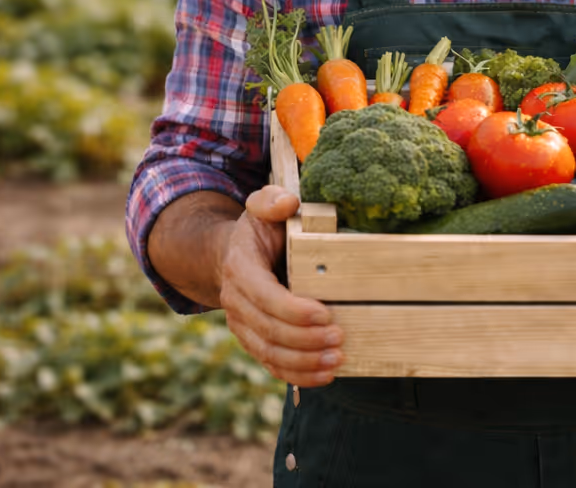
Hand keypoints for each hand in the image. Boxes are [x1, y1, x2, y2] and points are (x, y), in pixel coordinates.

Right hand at [219, 184, 345, 386]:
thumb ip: (271, 200)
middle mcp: (236, 302)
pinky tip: (325, 375)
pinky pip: (273, 365)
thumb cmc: (260, 229)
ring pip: (269, 353)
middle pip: (268, 329)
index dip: (292, 308)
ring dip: (304, 362)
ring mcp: (243, 325)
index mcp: (240, 268)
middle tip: (340, 338)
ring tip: (337, 359)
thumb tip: (288, 203)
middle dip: (305, 339)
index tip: (324, 312)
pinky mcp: (254, 341)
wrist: (236, 255)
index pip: (263, 295)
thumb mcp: (262, 206)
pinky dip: (298, 375)